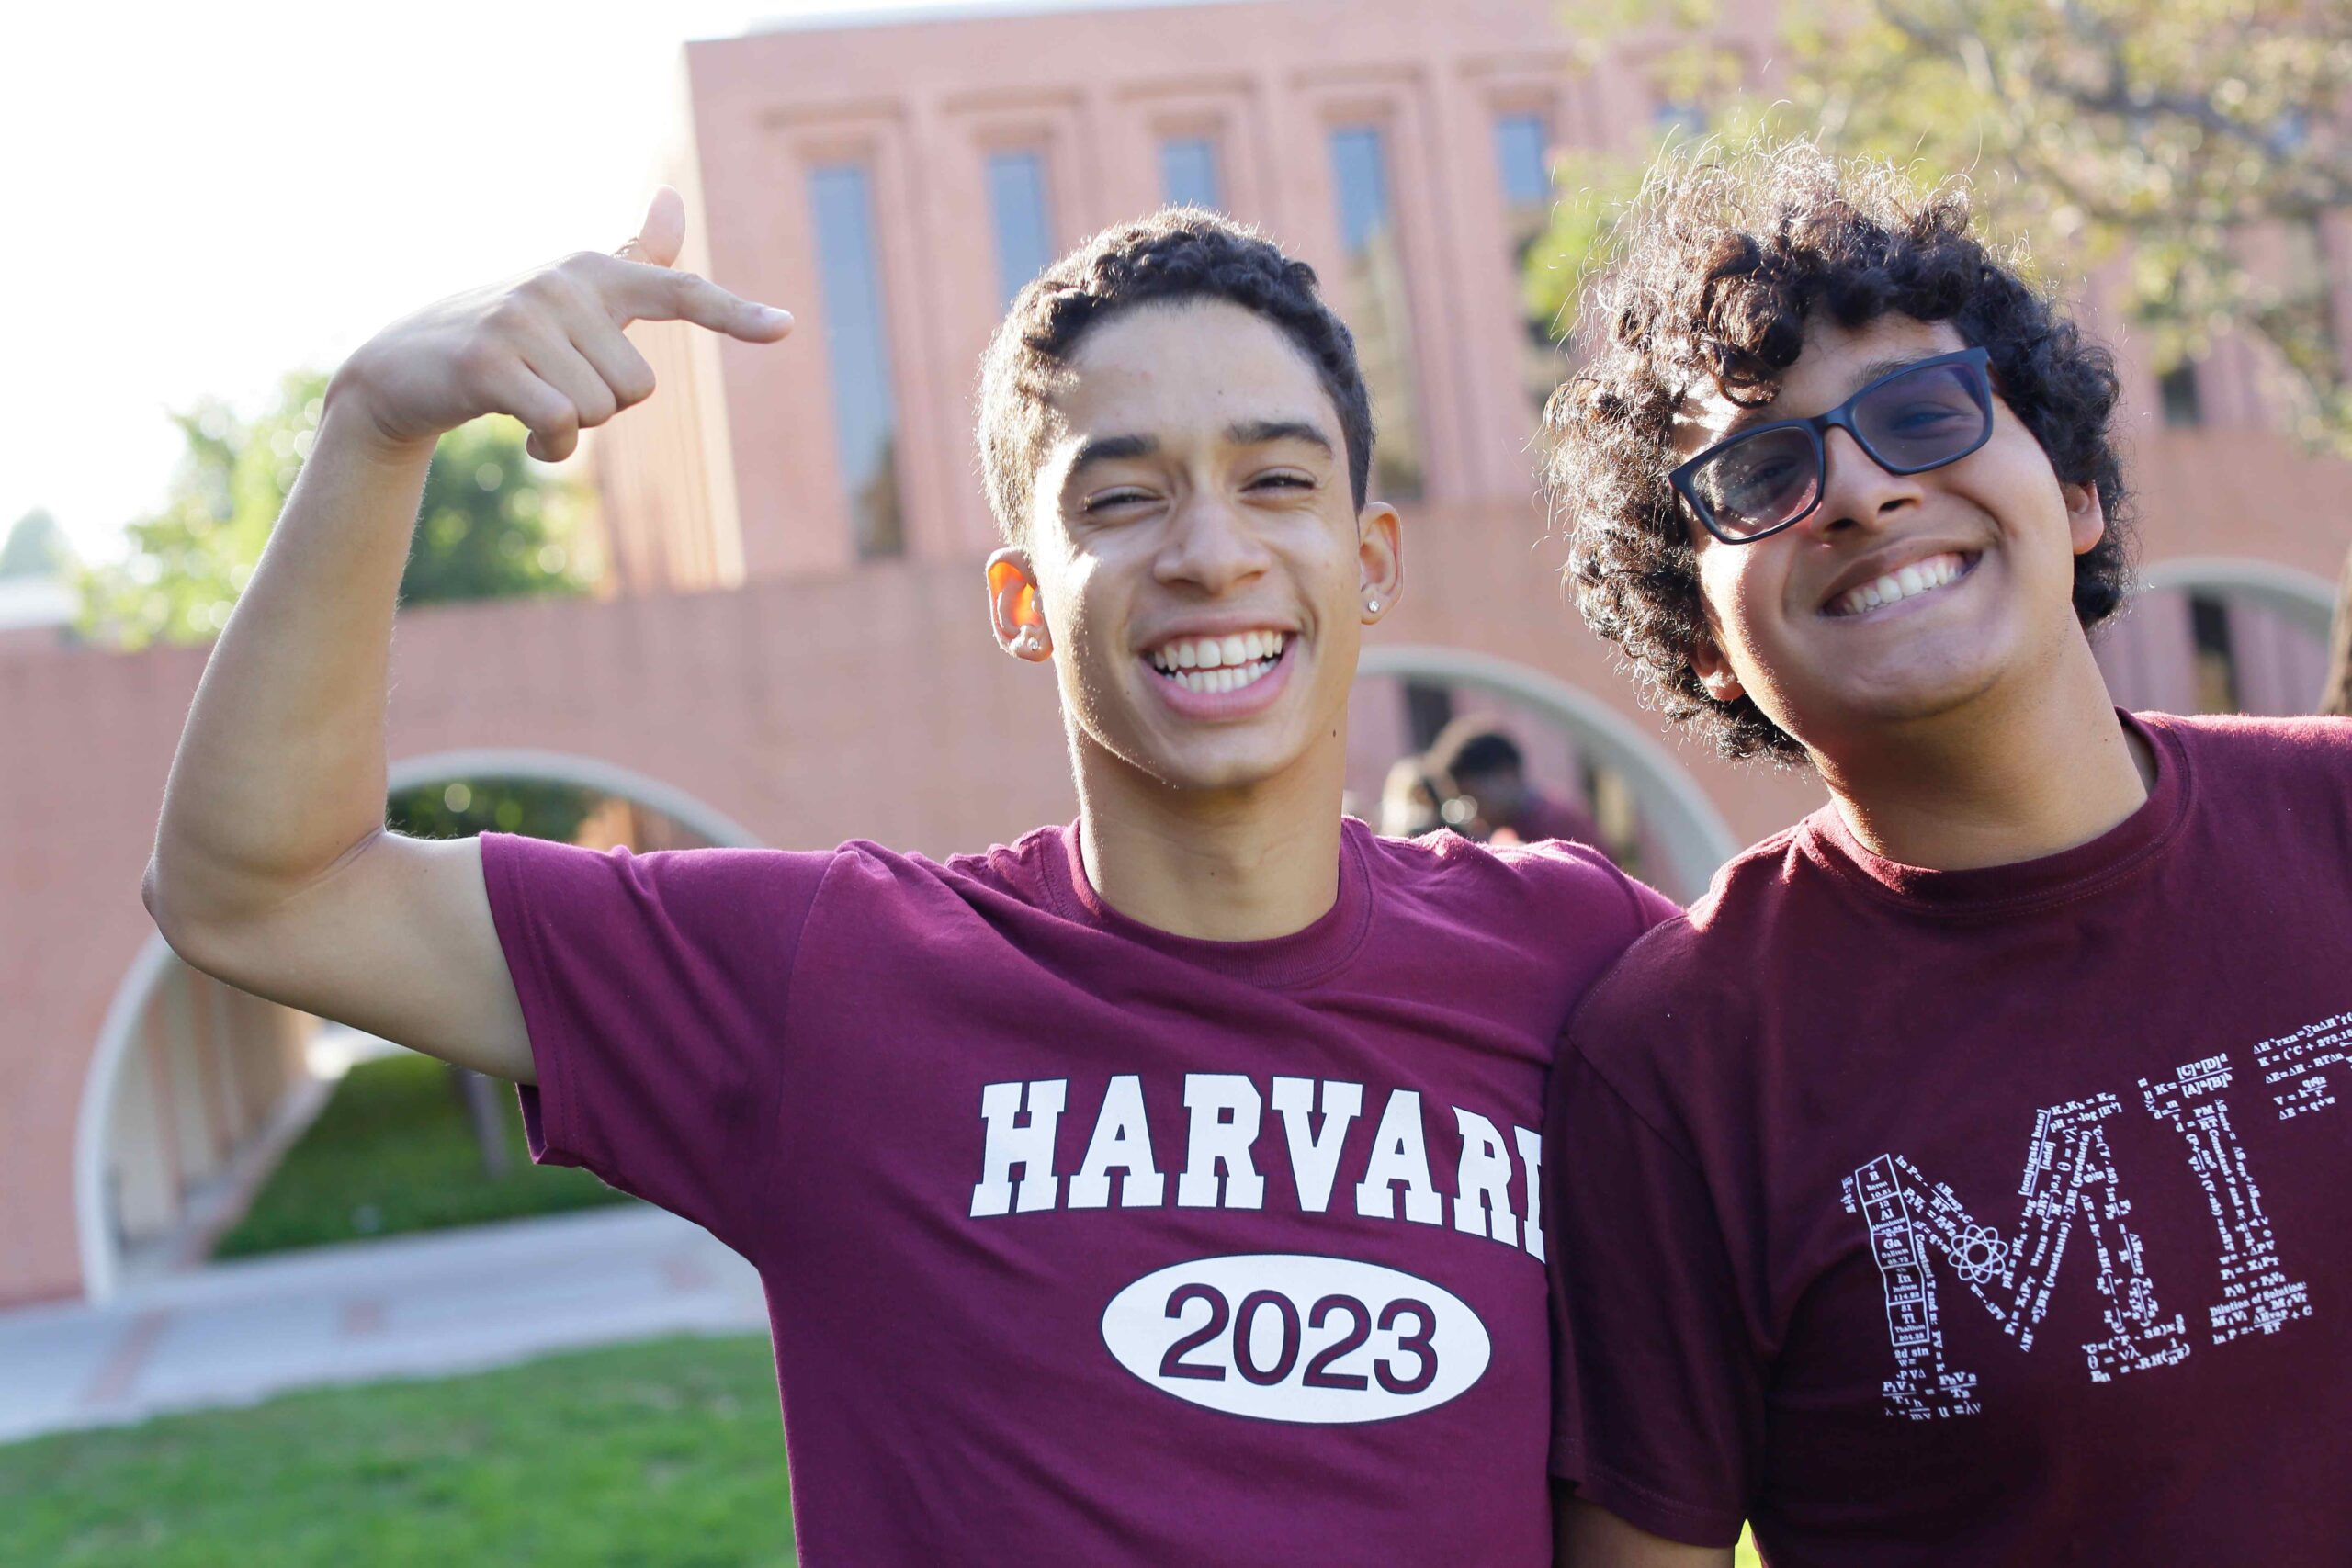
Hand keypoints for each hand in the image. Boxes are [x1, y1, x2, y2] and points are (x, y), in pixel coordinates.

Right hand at [331, 188, 791, 460]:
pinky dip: (548, 445)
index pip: (678, 290)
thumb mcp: (571, 298)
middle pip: (637, 388)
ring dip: (569, 428)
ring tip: (528, 401)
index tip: (787, 327)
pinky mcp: (487, 361)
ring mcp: (521, 318)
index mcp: (593, 270)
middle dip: (601, 406)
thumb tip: (673, 200)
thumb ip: (631, 260)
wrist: (402, 367)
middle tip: (551, 383)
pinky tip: (519, 429)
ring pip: (600, 411)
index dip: (734, 314)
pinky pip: (560, 425)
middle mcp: (561, 283)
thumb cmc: (506, 334)